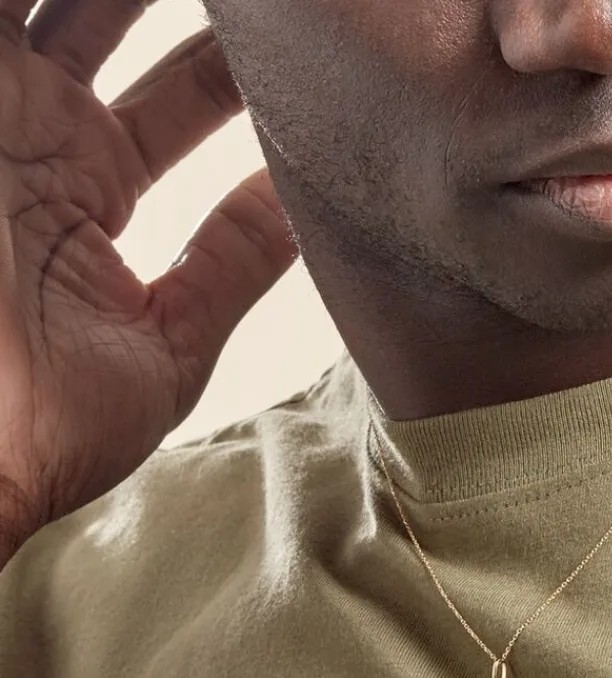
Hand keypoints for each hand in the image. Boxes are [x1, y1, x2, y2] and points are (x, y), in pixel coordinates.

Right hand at [0, 0, 296, 554]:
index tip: (303, 49)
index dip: (232, 66)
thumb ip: (235, 266)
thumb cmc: (54, 427)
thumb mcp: (172, 340)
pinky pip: (6, 2)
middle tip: (271, 1)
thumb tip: (307, 212)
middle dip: (189, 5)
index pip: (177, 97)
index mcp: (89, 187)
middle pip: (109, 13)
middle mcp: (32, 134)